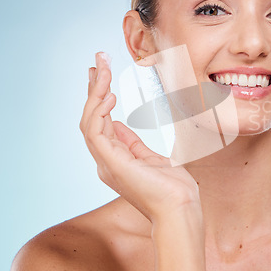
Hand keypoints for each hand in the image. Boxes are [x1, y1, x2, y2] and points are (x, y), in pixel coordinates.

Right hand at [79, 52, 201, 222]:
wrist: (181, 209)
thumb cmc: (172, 188)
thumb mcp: (151, 158)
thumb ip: (132, 143)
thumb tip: (118, 124)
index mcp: (114, 159)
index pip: (100, 122)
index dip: (99, 97)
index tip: (101, 75)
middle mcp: (105, 161)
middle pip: (91, 118)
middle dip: (94, 88)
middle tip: (97, 61)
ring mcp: (106, 163)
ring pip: (90, 121)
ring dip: (95, 93)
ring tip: (103, 70)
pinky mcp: (112, 164)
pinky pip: (96, 133)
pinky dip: (99, 113)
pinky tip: (108, 96)